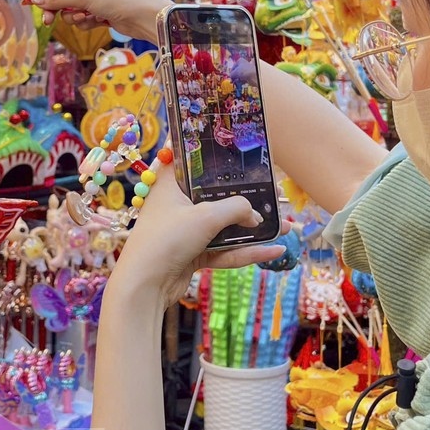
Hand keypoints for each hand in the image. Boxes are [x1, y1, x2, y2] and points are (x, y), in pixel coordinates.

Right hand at [30, 0, 170, 43]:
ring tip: (86, 18)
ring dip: (75, 16)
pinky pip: (83, 17)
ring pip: (72, 9)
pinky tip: (97, 22)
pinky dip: (86, 21)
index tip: (28, 3)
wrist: (144, 16)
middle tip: (48, 21)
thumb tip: (35, 0)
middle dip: (57, 8)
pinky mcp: (102, 10)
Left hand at [108, 157, 283, 309]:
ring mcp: (186, 231)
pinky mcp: (193, 254)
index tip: (231, 143)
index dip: (208, 150)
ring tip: (284, 226)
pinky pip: (224, 249)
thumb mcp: (206, 216)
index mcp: (170, 184)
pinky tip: (273, 251)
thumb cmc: (168, 239)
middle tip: (273, 193)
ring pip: (224, 226)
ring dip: (253, 228)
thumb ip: (237, 209)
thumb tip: (256, 216)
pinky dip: (246, 251)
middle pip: (215, 195)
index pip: (187, 158)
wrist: (145, 286)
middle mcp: (177, 204)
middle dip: (245, 198)